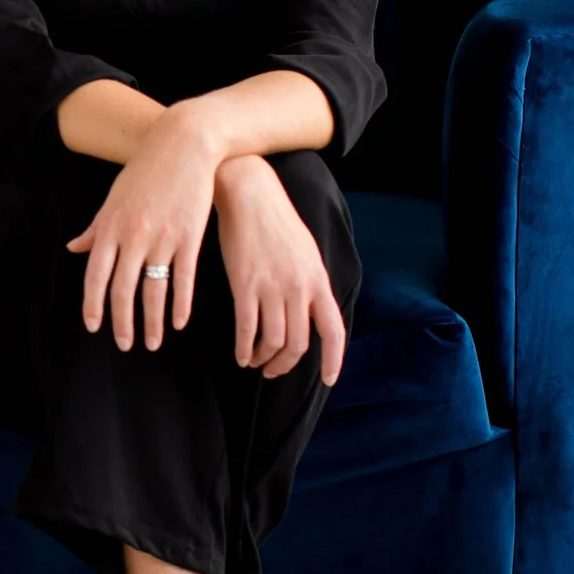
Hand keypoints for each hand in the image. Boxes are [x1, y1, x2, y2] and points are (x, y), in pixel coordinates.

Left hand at [65, 107, 220, 351]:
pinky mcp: (189, 238)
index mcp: (110, 228)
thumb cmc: (145, 170)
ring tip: (153, 343)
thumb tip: (73, 249)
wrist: (183, 144)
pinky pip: (184, 280)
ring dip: (152, 322)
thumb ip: (95, 228)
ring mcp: (162, 239)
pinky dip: (181, 304)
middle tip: (124, 345)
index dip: (93, 305)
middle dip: (122, 323)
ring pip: (154, 291)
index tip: (94, 327)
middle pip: (123, 290)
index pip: (96, 276)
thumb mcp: (113, 198)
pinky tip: (179, 321)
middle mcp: (133, 237)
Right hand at [213, 155, 346, 386]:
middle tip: (272, 370)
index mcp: (318, 280)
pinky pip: (246, 329)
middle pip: (297, 343)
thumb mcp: (306, 252)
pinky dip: (243, 348)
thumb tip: (310, 311)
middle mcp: (299, 288)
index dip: (334, 360)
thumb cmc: (276, 220)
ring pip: (272, 341)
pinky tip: (240, 354)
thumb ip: (311, 283)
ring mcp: (272, 287)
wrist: (250, 194)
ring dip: (262, 358)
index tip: (329, 379)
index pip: (333, 330)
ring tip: (253, 360)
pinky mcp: (245, 285)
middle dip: (285, 364)